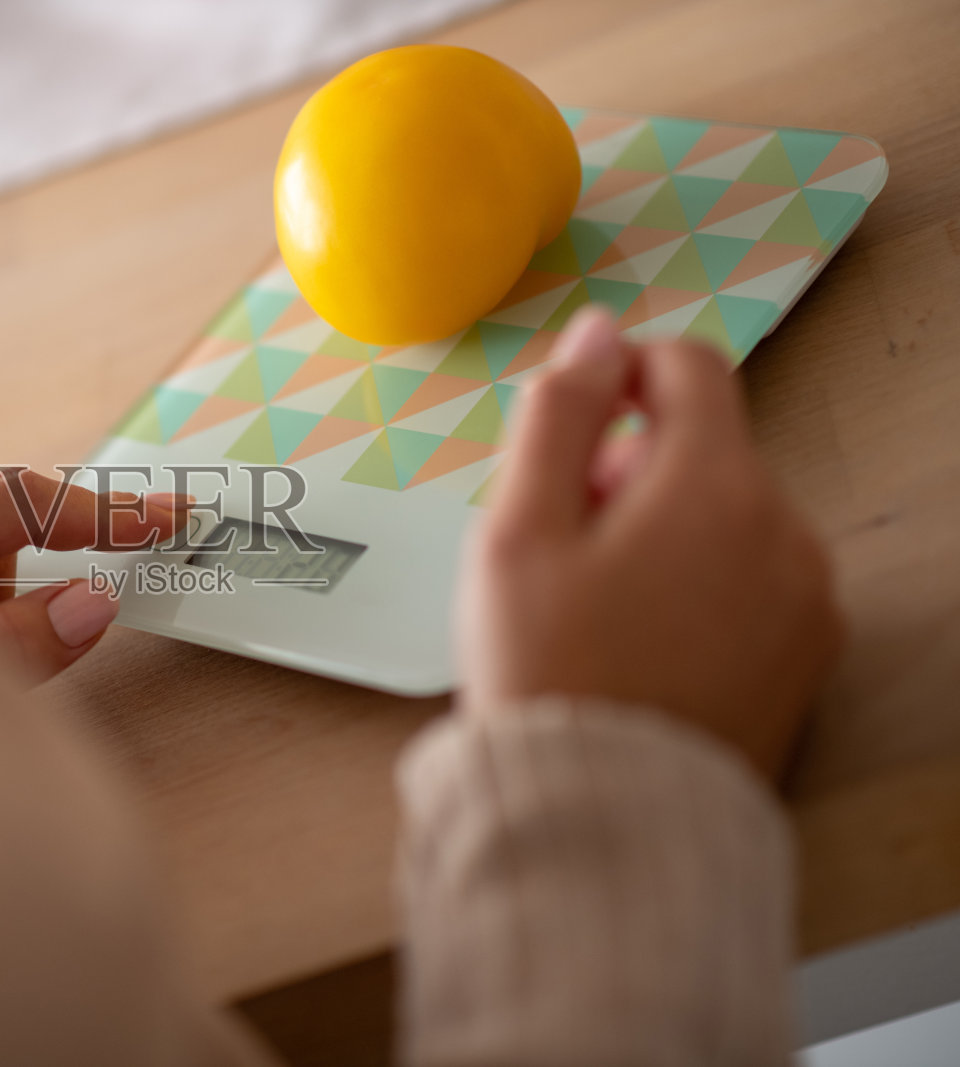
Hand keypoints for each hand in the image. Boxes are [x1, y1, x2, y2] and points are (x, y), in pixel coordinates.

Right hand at [456, 307, 843, 779]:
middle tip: (564, 542)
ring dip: (669, 528)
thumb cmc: (548, 674)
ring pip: (731, 515)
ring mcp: (805, 599)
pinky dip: (703, 585)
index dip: (621, 378)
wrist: (600, 817)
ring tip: (598, 604)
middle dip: (635, 468)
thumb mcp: (517, 532)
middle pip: (709, 448)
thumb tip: (598, 333)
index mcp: (713, 486)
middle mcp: (783, 530)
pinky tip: (643, 641)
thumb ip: (558, 415)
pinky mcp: (807, 656)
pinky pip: (754, 580)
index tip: (574, 430)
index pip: (688, 368)